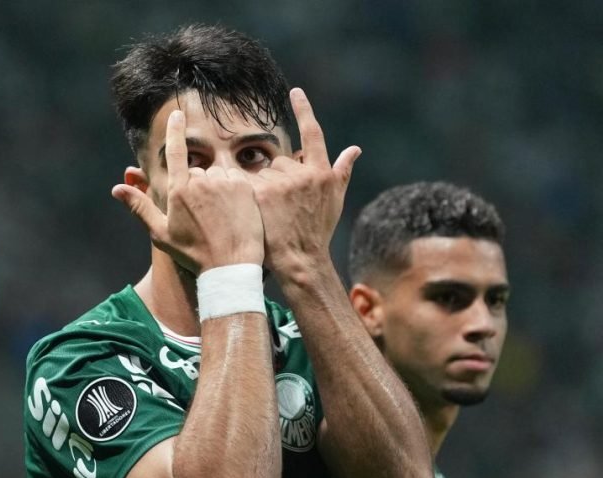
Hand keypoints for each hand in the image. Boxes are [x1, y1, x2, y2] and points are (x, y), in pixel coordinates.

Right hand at [112, 110, 264, 273]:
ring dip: (219, 187)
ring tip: (222, 215)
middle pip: (198, 171)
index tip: (178, 113)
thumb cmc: (194, 253)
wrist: (230, 265)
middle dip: (200, 186)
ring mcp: (224, 182)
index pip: (175, 151)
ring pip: (218, 174)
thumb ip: (140, 207)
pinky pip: (237, 178)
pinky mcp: (245, 186)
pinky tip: (235, 211)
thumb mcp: (162, 234)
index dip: (175, 130)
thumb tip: (117, 188)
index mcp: (178, 190)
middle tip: (205, 216)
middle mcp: (201, 180)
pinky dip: (235, 189)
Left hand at [248, 88, 360, 277]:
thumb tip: (355, 148)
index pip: (313, 134)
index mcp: (322, 173)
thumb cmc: (317, 232)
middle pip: (282, 162)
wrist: (300, 260)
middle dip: (279, 179)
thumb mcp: (334, 201)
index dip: (304, 110)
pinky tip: (253, 210)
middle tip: (282, 208)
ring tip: (271, 214)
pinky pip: (247, 182)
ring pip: (264, 173)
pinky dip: (247, 194)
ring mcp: (281, 182)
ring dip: (263, 188)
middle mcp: (304, 173)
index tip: (295, 92)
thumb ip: (342, 171)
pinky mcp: (261, 192)